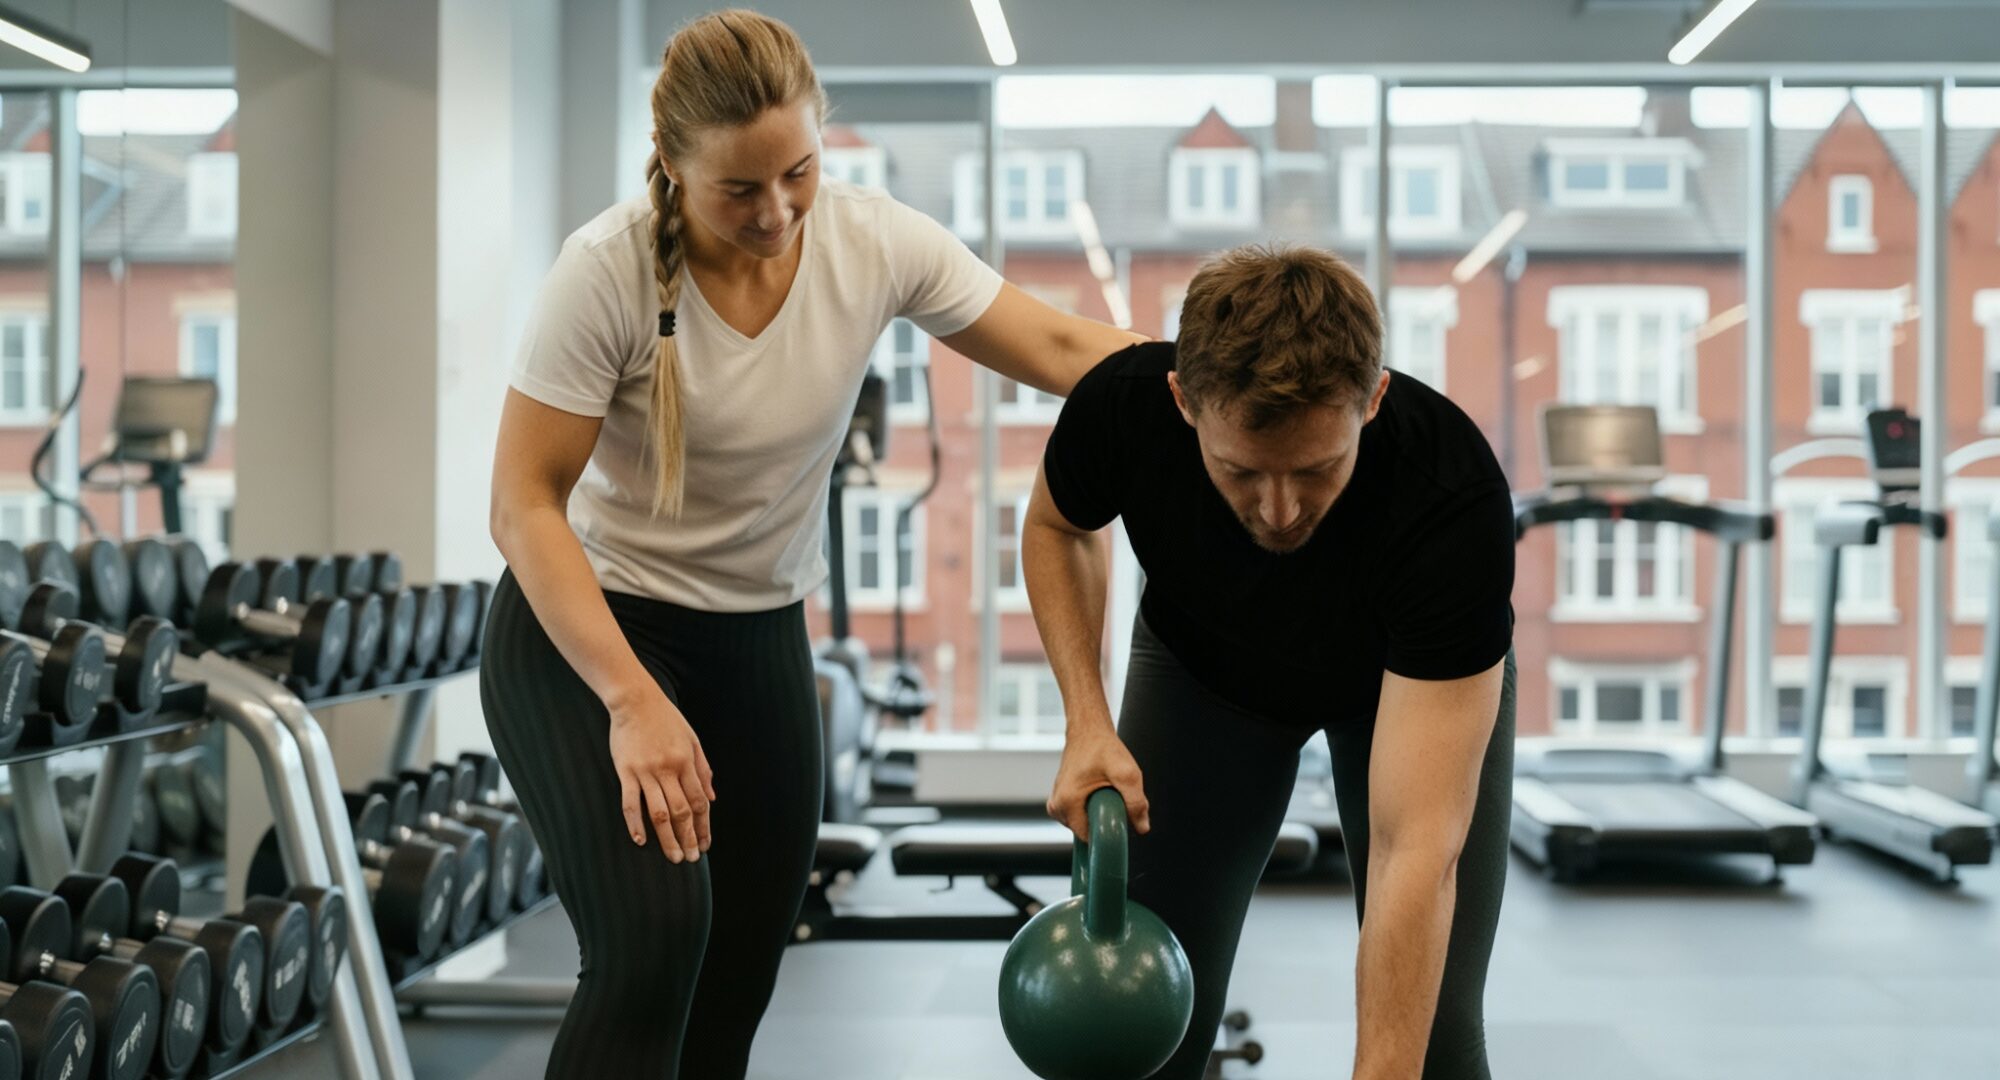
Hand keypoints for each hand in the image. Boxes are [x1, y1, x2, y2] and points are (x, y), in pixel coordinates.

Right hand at [607, 687, 715, 862]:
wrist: (635, 700)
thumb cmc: (665, 719)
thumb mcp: (692, 739)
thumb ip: (702, 769)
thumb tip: (712, 798)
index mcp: (687, 762)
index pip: (699, 802)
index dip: (704, 826)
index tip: (705, 845)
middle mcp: (669, 769)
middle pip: (682, 812)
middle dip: (689, 838)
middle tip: (691, 859)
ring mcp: (646, 771)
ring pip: (660, 812)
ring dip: (668, 838)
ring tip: (673, 857)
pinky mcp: (625, 771)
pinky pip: (630, 802)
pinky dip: (635, 823)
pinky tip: (641, 840)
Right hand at [1046, 725, 1148, 841]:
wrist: (1088, 730)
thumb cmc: (1104, 748)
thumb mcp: (1126, 773)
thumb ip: (1136, 802)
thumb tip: (1142, 828)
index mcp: (1066, 802)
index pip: (1088, 837)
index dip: (1108, 831)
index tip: (1119, 815)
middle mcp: (1056, 805)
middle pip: (1085, 830)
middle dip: (1104, 819)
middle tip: (1113, 795)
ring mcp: (1055, 802)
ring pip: (1083, 823)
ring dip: (1098, 812)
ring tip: (1105, 790)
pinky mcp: (1059, 799)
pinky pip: (1079, 815)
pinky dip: (1091, 807)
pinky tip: (1097, 790)